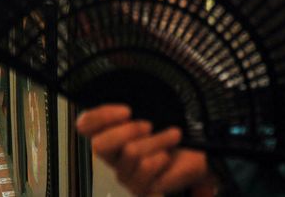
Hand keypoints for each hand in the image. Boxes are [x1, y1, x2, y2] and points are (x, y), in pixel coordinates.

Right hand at [76, 105, 213, 196]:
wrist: (199, 153)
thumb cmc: (173, 130)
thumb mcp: (154, 109)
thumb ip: (134, 103)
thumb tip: (125, 96)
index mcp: (111, 133)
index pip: (85, 125)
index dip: (100, 116)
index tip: (127, 110)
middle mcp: (113, 156)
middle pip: (99, 146)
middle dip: (128, 131)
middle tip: (148, 125)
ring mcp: (126, 175)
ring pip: (131, 153)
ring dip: (158, 140)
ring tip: (172, 137)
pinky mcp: (141, 189)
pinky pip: (146, 167)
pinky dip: (162, 157)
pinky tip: (169, 157)